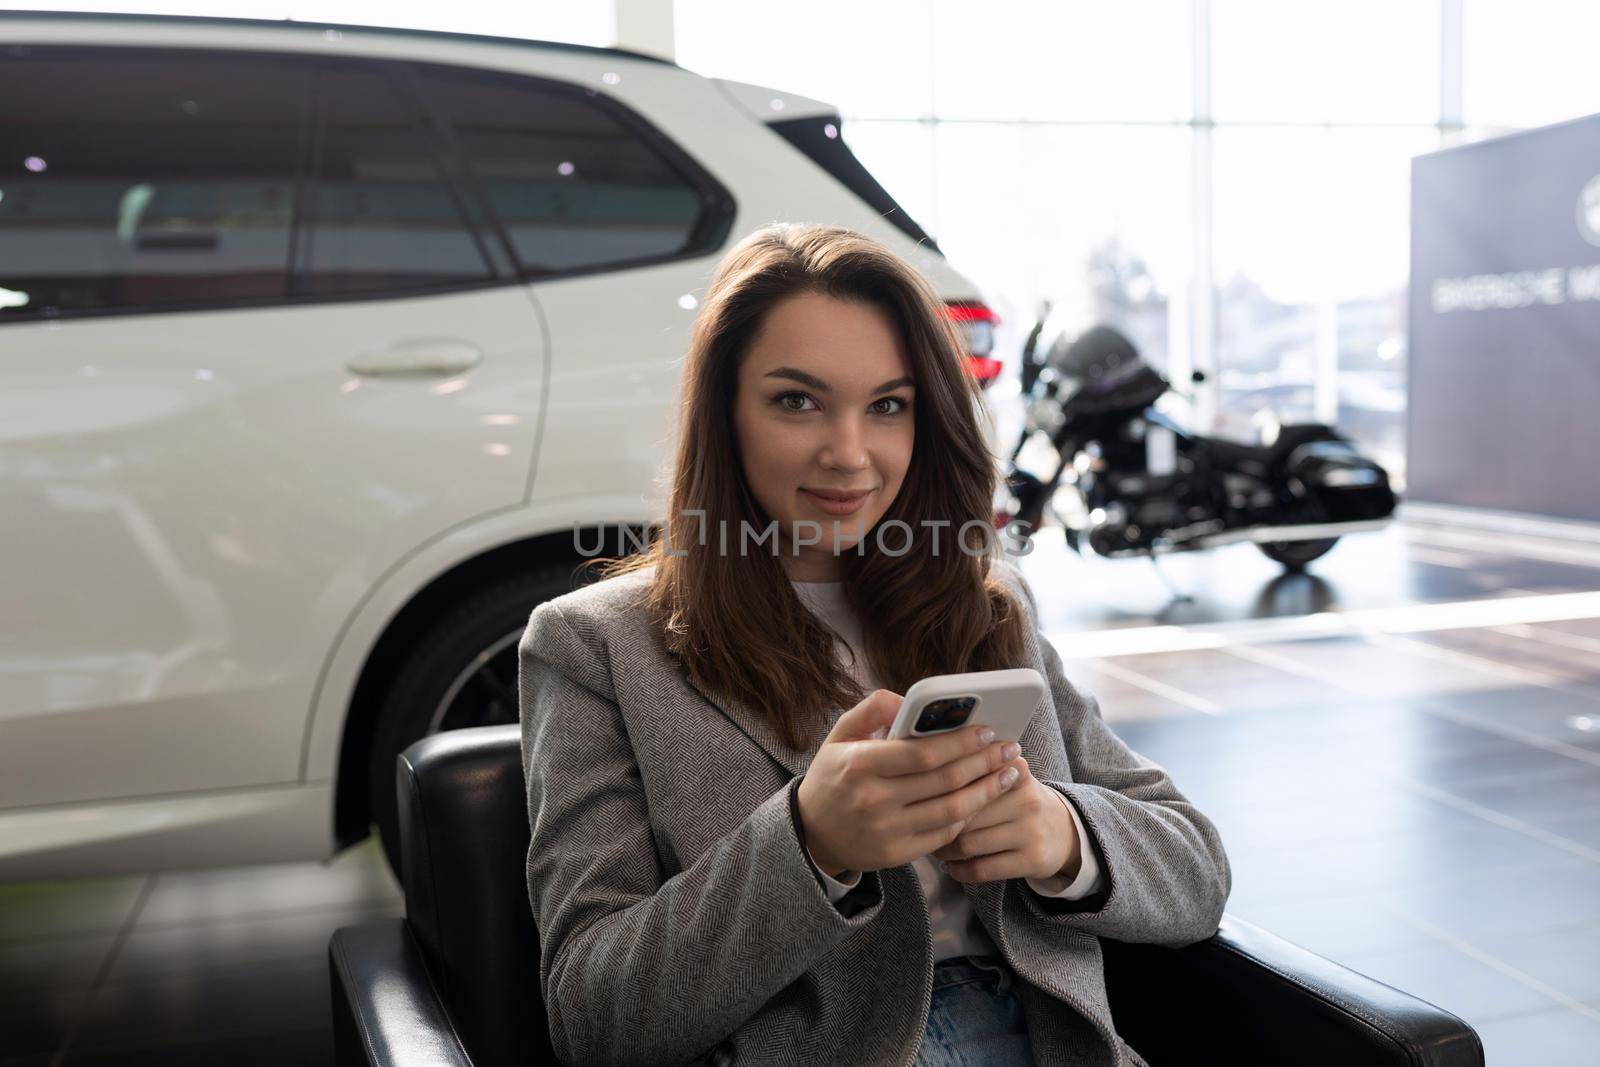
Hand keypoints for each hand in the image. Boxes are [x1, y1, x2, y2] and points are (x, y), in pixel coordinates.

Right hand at [795, 690, 1021, 877]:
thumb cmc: (833, 776)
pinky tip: (982, 799)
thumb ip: (872, 709)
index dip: (961, 742)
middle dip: (985, 762)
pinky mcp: (896, 854)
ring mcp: (886, 831)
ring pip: (952, 811)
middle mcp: (873, 800)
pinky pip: (944, 835)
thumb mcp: (840, 735)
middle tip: (1011, 748)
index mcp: (860, 764)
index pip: (923, 753)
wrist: (812, 833)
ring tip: (1009, 773)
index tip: (988, 730)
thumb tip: (910, 699)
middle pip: (945, 781)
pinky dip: (967, 815)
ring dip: (987, 791)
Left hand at [930, 756, 1081, 883]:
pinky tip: (951, 867)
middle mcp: (1026, 798)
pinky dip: (960, 871)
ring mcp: (1031, 830)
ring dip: (944, 850)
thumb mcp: (1008, 777)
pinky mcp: (1032, 860)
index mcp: (1016, 770)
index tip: (923, 797)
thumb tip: (925, 773)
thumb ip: (976, 769)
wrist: (1065, 832)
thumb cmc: (1019, 801)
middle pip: (964, 813)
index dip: (941, 790)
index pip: (970, 776)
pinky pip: (983, 869)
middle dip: (937, 824)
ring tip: (935, 849)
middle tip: (922, 828)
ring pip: (969, 843)